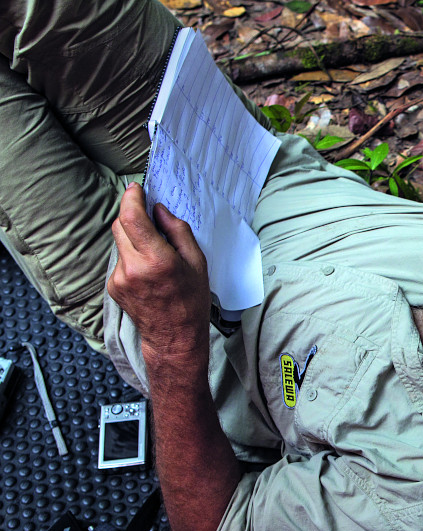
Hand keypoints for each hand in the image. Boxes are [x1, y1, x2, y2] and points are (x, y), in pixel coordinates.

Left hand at [107, 183, 209, 364]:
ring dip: (134, 238)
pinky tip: (148, 271)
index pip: (131, 218)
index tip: (136, 189)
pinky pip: (120, 260)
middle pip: (120, 225)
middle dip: (132, 216)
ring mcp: (119, 278)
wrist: (174, 338)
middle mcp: (133, 268)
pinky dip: (132, 256)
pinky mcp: (113, 286)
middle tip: (149, 217)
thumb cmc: (191, 301)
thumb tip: (159, 210)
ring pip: (119, 242)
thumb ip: (178, 231)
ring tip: (155, 254)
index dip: (131, 198)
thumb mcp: (197, 263)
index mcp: (157, 260)